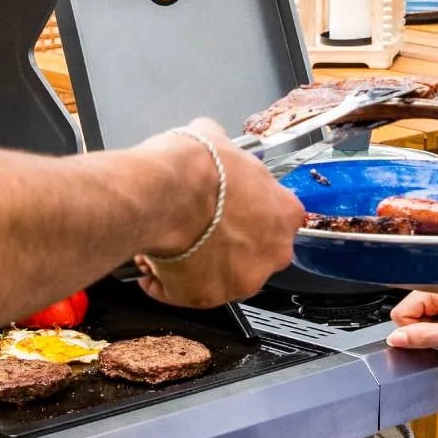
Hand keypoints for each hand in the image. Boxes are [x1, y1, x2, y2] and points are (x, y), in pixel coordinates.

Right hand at [134, 119, 303, 309]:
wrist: (167, 193)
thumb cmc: (195, 169)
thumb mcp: (214, 138)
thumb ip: (223, 151)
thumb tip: (211, 143)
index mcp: (285, 211)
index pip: (275, 214)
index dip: (244, 208)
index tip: (225, 203)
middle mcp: (273, 250)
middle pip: (252, 249)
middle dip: (223, 240)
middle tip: (195, 223)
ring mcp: (244, 278)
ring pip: (219, 273)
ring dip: (196, 261)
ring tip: (166, 241)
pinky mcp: (209, 299)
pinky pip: (184, 292)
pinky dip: (167, 280)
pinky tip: (153, 260)